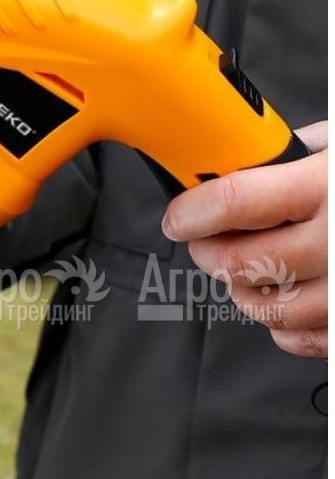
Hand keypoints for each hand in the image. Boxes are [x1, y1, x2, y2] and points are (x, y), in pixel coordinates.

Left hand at [162, 122, 326, 357]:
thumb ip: (286, 155)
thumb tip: (229, 163)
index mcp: (330, 185)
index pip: (237, 202)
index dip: (193, 212)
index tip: (177, 218)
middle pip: (247, 262)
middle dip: (208, 252)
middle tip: (200, 240)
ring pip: (271, 309)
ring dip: (240, 290)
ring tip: (240, 269)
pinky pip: (305, 340)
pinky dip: (281, 325)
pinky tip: (283, 297)